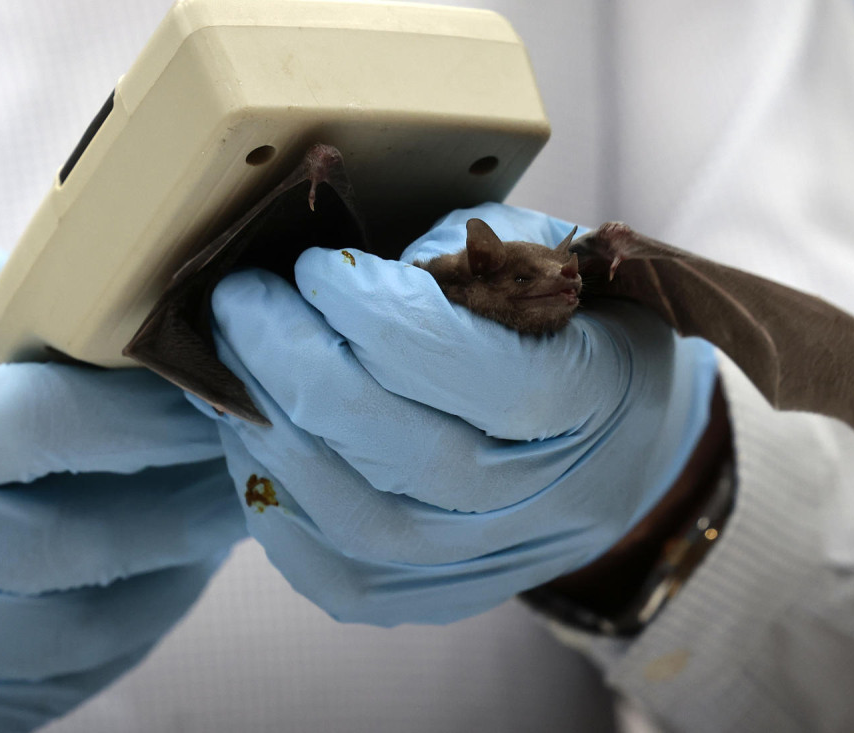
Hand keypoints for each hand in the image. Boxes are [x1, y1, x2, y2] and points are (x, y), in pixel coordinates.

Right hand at [0, 251, 245, 731]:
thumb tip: (84, 283)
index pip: (47, 423)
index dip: (146, 400)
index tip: (210, 369)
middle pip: (108, 527)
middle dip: (202, 475)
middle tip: (260, 426)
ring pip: (127, 604)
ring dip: (202, 542)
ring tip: (240, 479)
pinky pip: (113, 656)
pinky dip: (165, 600)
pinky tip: (185, 551)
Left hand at [201, 204, 715, 625]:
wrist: (626, 437)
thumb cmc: (577, 323)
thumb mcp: (554, 260)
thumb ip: (469, 258)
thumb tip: (345, 277)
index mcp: (601, 394)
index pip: (484, 374)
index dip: (382, 319)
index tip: (314, 267)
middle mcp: (557, 496)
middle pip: (410, 455)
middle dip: (299, 367)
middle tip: (239, 302)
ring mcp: (503, 559)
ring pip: (366, 526)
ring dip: (274, 437)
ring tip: (228, 367)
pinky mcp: (450, 594)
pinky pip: (346, 579)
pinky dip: (278, 513)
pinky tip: (250, 441)